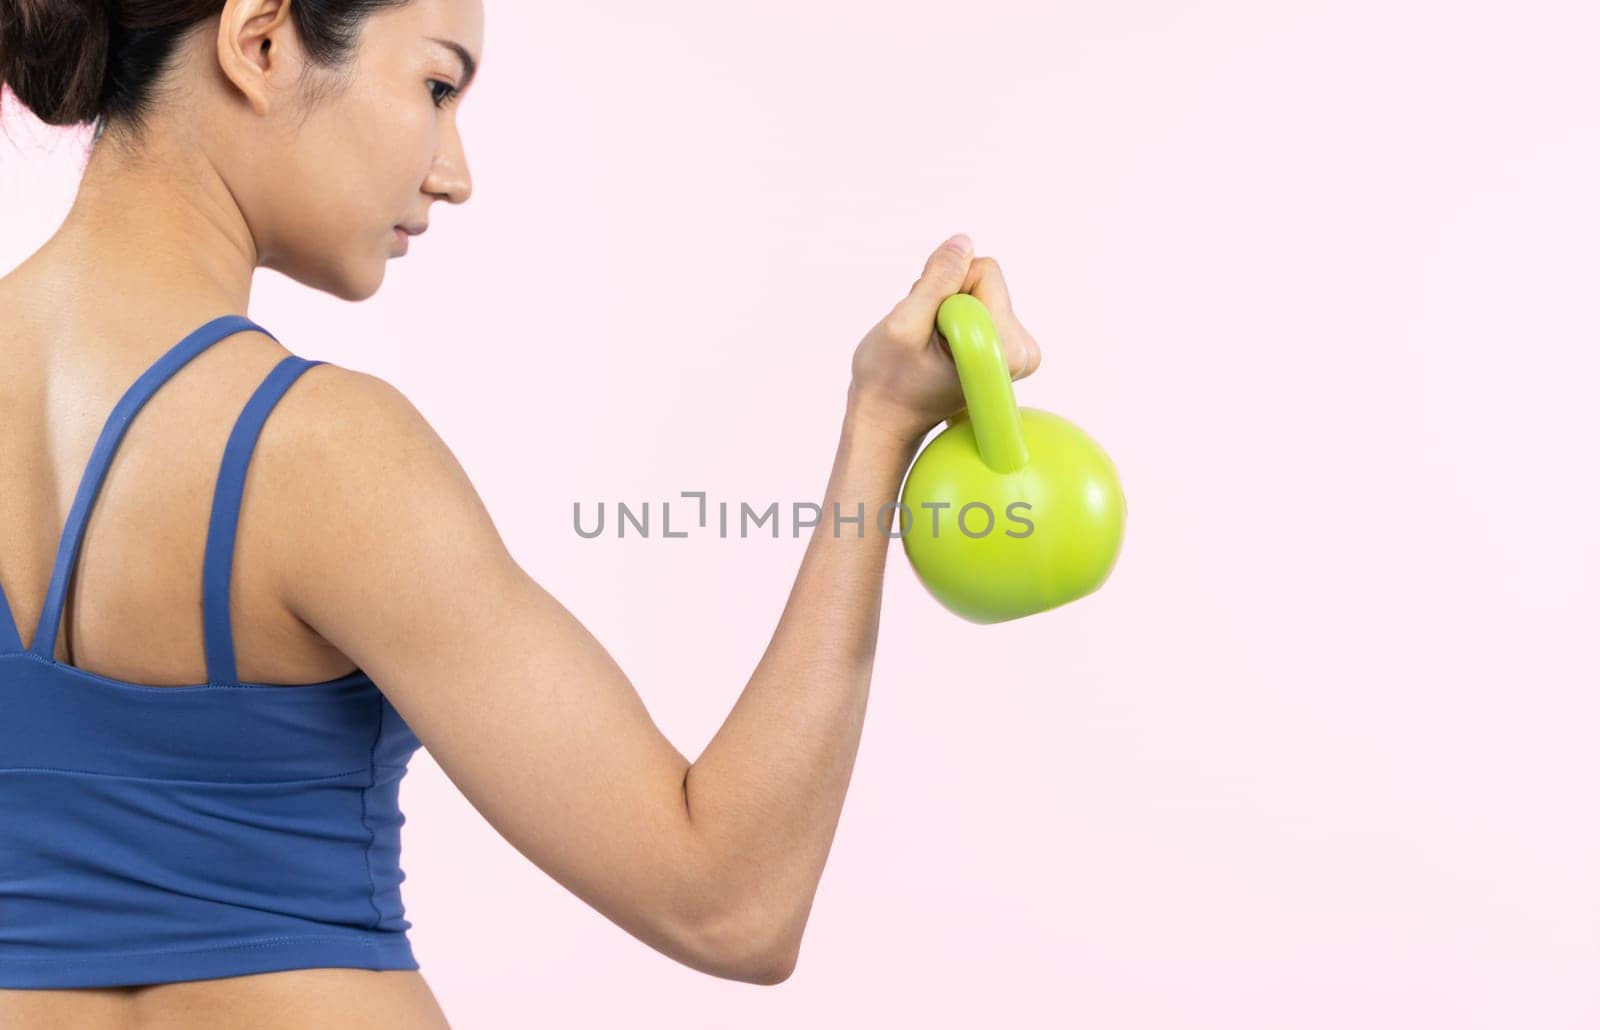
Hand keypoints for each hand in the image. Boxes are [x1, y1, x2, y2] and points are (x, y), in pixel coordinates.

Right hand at [848, 233, 1041, 445]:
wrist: (889, 417)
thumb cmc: (889, 381)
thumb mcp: (902, 326)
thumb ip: (936, 282)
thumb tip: (964, 242)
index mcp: (1004, 351)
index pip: (983, 272)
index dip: (943, 290)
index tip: (928, 327)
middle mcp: (1022, 352)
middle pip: (985, 277)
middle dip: (946, 297)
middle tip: (925, 336)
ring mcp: (1018, 350)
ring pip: (980, 286)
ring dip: (946, 306)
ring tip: (929, 343)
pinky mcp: (1009, 345)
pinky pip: (981, 299)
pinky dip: (953, 314)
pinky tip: (939, 344)